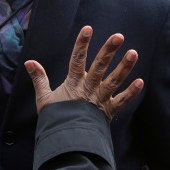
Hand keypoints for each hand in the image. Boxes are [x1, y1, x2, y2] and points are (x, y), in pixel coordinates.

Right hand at [24, 26, 142, 120]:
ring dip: (124, 67)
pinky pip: (122, 101)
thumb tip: (29, 62)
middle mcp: (89, 88)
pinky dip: (131, 92)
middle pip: (99, 66)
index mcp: (73, 83)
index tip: (88, 29)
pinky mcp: (108, 111)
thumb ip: (39, 78)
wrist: (66, 141)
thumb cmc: (55, 118)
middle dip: (109, 50)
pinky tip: (140, 82)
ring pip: (114, 81)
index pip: (77, 60)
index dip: (82, 44)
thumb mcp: (43, 98)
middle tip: (119, 36)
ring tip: (134, 53)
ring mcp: (100, 99)